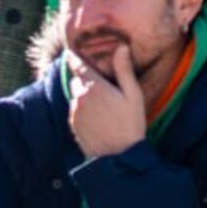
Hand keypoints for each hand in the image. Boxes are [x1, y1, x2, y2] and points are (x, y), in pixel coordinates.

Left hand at [67, 44, 146, 159]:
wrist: (118, 159)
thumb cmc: (130, 126)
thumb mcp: (133, 96)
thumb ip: (124, 70)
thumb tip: (121, 47)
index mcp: (93, 87)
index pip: (77, 64)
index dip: (76, 56)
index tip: (76, 51)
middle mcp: (79, 97)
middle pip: (77, 79)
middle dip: (86, 77)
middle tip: (102, 81)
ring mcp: (74, 113)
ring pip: (76, 95)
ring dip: (85, 94)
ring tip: (103, 102)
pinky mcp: (73, 126)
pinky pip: (76, 110)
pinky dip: (83, 108)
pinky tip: (99, 116)